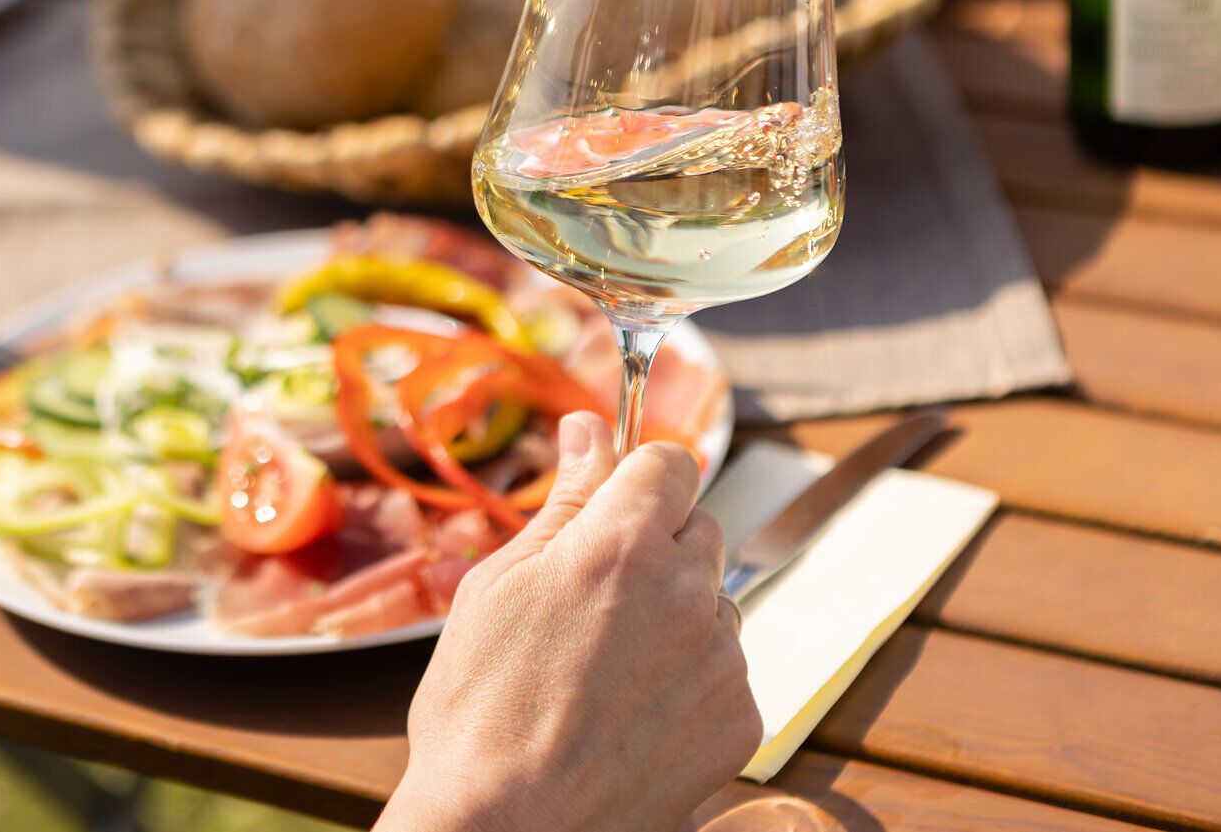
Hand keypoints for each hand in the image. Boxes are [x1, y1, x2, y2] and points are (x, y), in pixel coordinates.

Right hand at [376, 414, 759, 831]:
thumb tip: (587, 430)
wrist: (504, 830)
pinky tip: (628, 713)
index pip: (669, 462)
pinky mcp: (741, 720)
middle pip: (696, 528)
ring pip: (710, 602)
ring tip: (600, 670)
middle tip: (588, 599)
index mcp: (622, 544)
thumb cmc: (479, 708)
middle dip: (652, 547)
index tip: (607, 505)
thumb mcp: (499, 585)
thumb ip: (563, 502)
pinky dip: (686, 680)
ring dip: (672, 616)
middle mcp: (688, 593)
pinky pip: (722, 670)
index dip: (634, 478)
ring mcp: (722, 660)